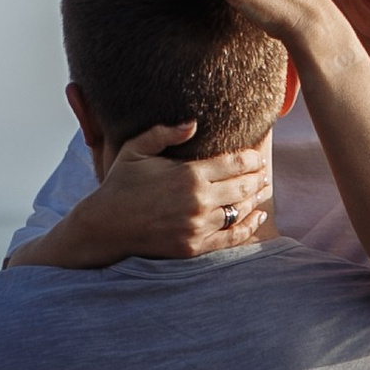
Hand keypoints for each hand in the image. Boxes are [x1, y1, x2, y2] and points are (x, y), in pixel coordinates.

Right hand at [30, 119, 274, 267]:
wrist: (106, 225)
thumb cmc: (120, 183)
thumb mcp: (136, 149)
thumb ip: (164, 133)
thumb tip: (193, 123)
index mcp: (189, 174)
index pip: (235, 163)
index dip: (251, 159)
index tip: (257, 156)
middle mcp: (199, 200)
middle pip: (243, 186)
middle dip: (257, 177)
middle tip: (263, 172)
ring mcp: (198, 225)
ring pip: (240, 210)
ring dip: (254, 199)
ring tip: (260, 190)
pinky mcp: (194, 246)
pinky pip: (232, 237)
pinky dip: (249, 227)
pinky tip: (258, 217)